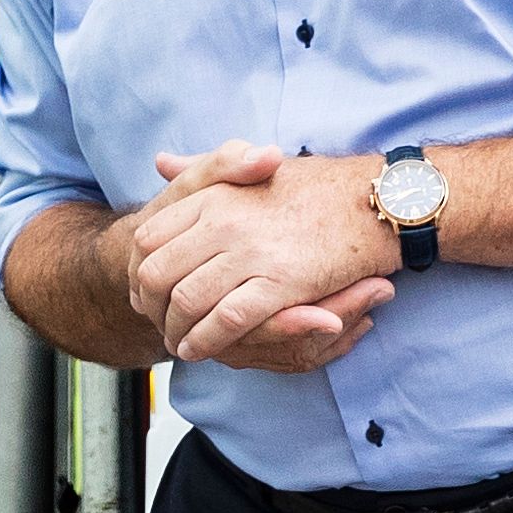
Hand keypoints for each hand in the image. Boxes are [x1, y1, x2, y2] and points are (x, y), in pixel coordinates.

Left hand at [120, 145, 399, 374]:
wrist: (373, 199)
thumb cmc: (313, 186)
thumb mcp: (251, 166)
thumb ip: (204, 168)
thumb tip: (160, 163)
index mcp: (214, 194)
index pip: (149, 237)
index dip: (139, 270)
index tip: (144, 290)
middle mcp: (224, 221)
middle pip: (158, 273)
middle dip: (150, 307)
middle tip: (156, 324)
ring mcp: (251, 251)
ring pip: (188, 301)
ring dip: (176, 330)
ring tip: (178, 343)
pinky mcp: (281, 281)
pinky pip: (228, 319)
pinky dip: (208, 340)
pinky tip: (203, 349)